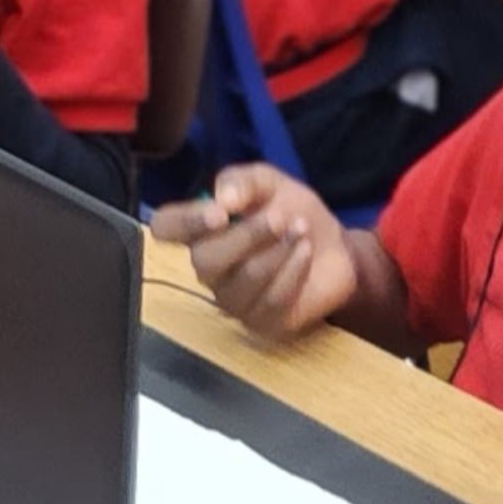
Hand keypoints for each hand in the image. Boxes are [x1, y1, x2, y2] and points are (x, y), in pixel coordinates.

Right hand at [149, 165, 357, 341]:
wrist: (337, 247)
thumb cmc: (293, 212)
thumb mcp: (271, 183)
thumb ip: (243, 181)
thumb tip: (222, 198)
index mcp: (201, 231)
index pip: (166, 229)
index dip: (185, 223)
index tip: (220, 213)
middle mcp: (209, 269)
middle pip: (204, 261)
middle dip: (246, 237)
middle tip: (280, 218)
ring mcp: (234, 300)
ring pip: (243, 281)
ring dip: (278, 252)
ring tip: (302, 232)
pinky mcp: (263, 322)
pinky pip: (271, 300)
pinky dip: (294, 271)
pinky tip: (307, 254)